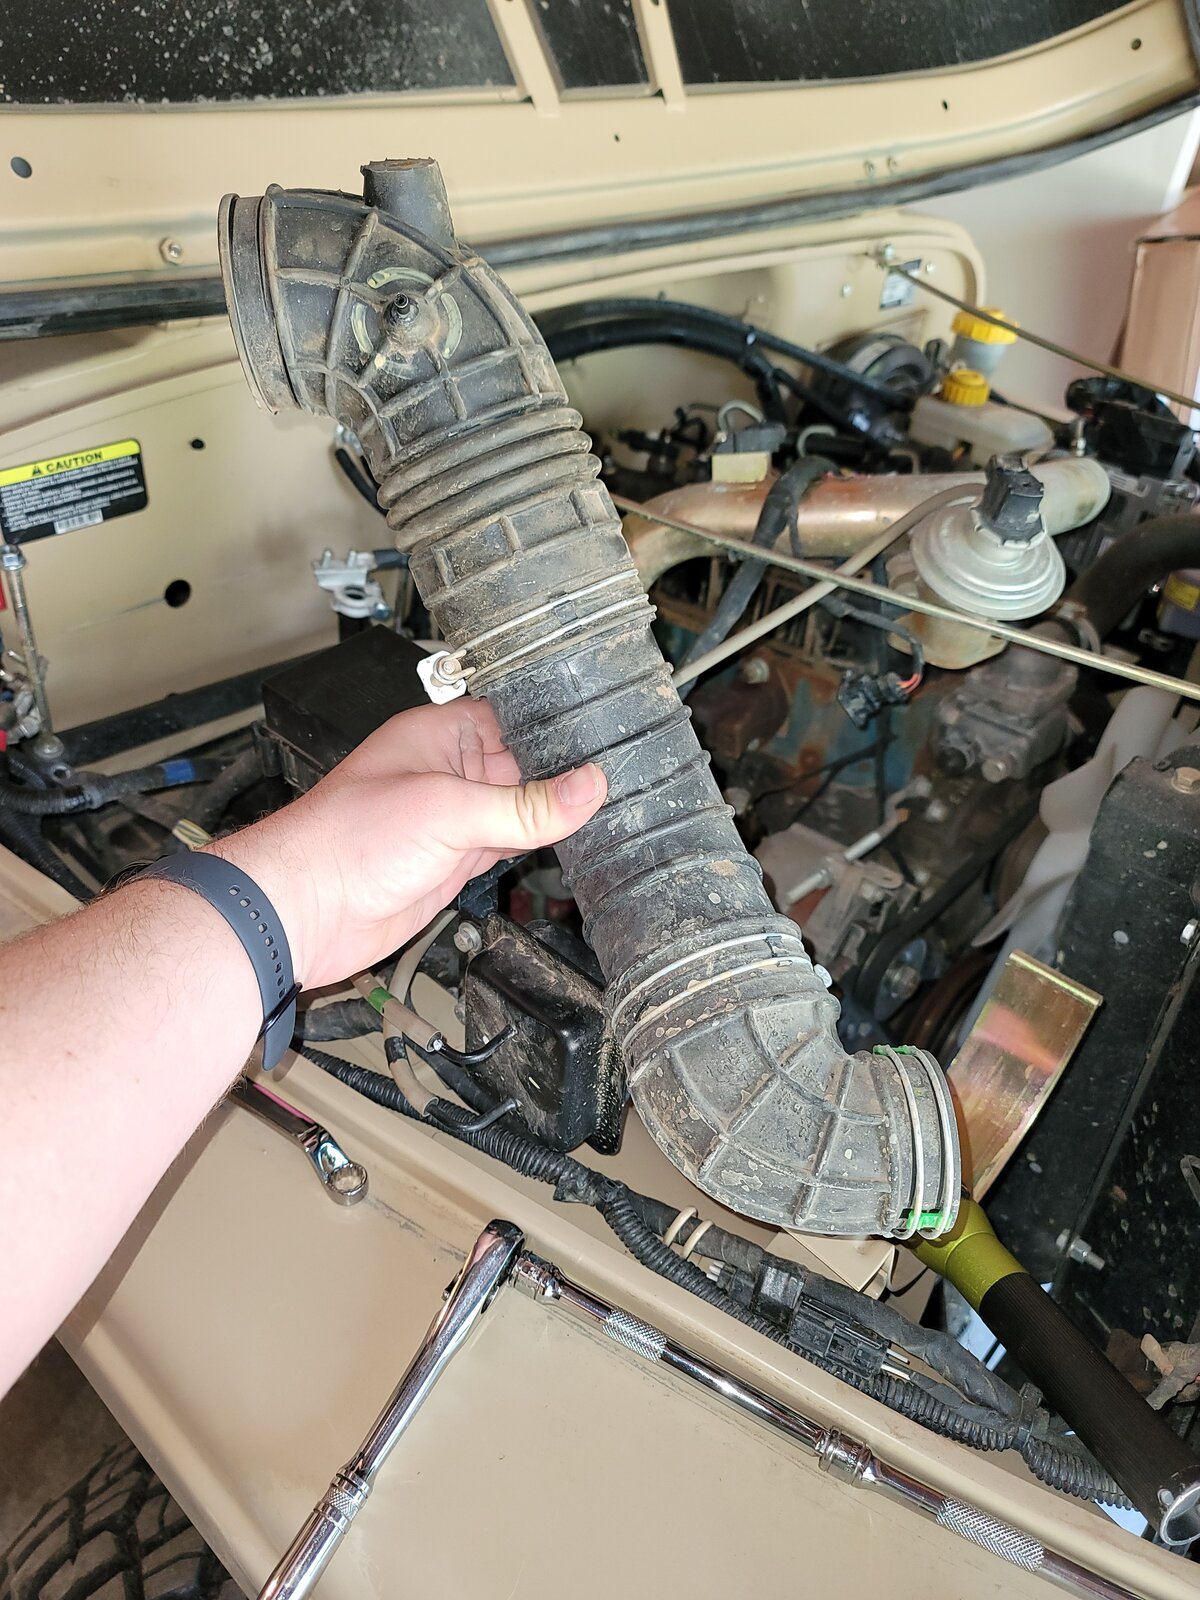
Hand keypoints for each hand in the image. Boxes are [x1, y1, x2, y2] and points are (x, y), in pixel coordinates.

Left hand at [204, 700, 605, 987]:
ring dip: (553, 815)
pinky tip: (568, 843)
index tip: (608, 738)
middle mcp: (448, 771)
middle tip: (620, 778)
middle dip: (563, 776)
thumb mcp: (450, 811)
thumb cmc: (345, 839)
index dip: (558, 728)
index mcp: (439, 733)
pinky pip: (508, 845)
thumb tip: (587, 787)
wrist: (305, 910)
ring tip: (607, 810)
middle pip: (525, 766)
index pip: (516, 718)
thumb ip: (526, 806)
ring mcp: (452, 818)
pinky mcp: (455, 859)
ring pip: (520, 810)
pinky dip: (536, 846)